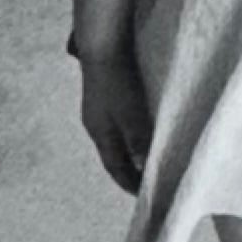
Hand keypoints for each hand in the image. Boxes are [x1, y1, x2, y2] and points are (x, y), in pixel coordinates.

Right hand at [78, 44, 153, 194]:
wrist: (101, 45)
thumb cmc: (118, 82)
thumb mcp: (132, 115)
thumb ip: (139, 142)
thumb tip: (146, 170)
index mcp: (100, 133)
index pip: (115, 167)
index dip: (128, 182)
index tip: (142, 195)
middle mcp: (95, 124)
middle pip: (112, 155)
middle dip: (127, 170)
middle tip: (144, 181)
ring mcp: (96, 109)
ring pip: (113, 139)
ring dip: (127, 152)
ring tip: (144, 159)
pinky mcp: (103, 94)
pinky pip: (115, 124)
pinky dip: (127, 135)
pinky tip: (137, 128)